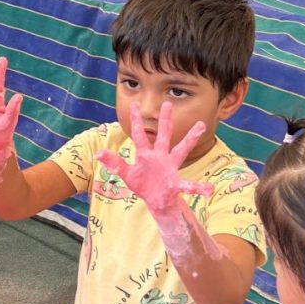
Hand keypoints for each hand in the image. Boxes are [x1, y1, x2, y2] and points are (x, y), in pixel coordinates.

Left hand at [95, 102, 213, 213]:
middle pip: (163, 135)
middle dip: (165, 121)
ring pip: (182, 150)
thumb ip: (114, 163)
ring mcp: (170, 168)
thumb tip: (96, 153)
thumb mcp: (126, 173)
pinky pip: (188, 185)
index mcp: (146, 154)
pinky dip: (198, 188)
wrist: (157, 200)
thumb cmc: (143, 184)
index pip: (139, 135)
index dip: (136, 121)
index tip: (135, 104)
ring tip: (201, 125)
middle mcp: (160, 157)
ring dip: (190, 139)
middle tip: (168, 103)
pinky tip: (208, 189)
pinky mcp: (176, 184)